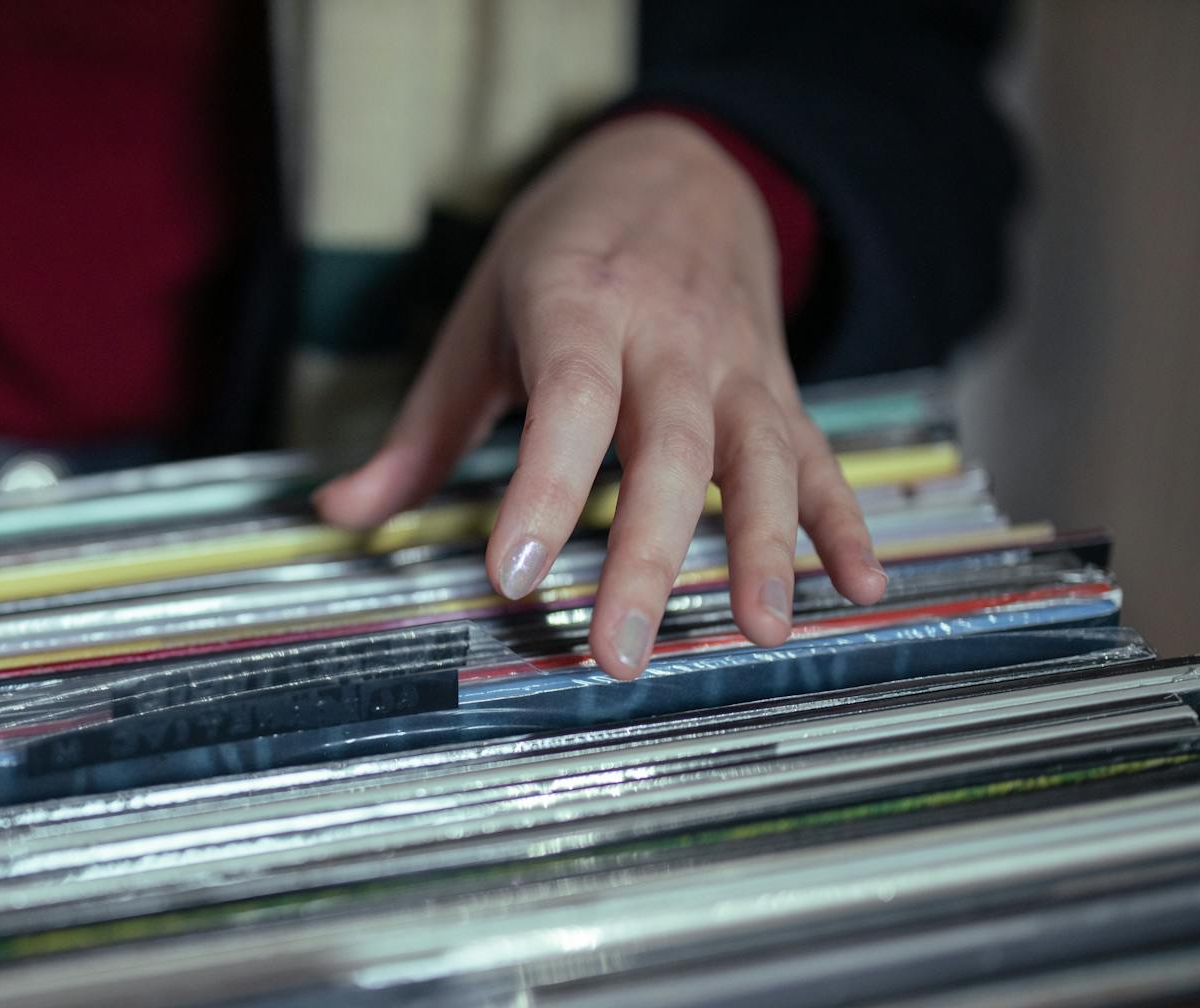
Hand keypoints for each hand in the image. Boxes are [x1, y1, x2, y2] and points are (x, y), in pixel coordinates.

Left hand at [315, 113, 886, 676]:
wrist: (682, 161)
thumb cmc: (563, 250)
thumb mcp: (478, 318)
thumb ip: (417, 431)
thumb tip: (339, 512)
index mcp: (580, 306)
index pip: (568, 401)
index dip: (544, 488)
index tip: (513, 574)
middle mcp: (670, 336)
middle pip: (667, 450)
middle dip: (646, 557)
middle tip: (620, 654)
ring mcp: (737, 364)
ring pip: (760, 456)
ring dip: (765, 545)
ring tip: (762, 630)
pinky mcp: (780, 388)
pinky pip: (821, 458)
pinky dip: (846, 524)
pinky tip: (861, 590)